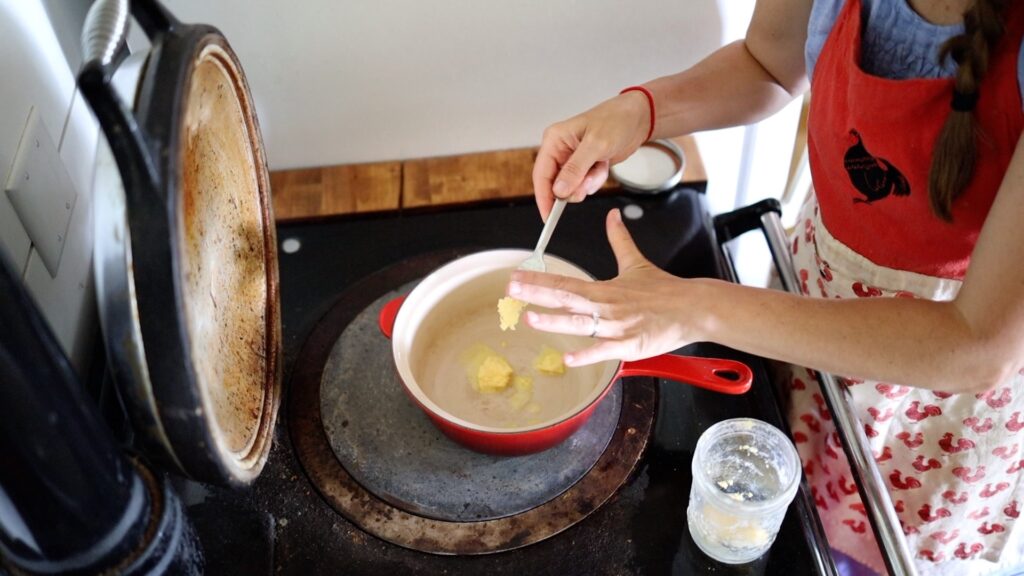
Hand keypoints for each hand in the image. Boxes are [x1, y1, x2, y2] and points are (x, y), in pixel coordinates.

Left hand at [507, 208, 700, 365]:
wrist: (693, 309)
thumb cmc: (665, 290)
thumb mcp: (637, 263)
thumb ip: (619, 240)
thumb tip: (612, 216)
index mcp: (603, 289)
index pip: (564, 282)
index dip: (538, 279)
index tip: (516, 277)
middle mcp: (606, 306)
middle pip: (566, 298)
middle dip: (536, 294)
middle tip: (512, 291)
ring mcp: (616, 327)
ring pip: (580, 324)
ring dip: (554, 322)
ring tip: (530, 319)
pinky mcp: (629, 346)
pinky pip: (604, 351)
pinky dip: (586, 356)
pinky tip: (567, 360)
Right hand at [532, 91, 651, 220]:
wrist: (637, 118)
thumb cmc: (616, 120)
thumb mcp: (595, 145)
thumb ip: (575, 169)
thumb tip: (558, 190)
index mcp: (555, 140)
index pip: (541, 175)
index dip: (543, 198)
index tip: (548, 217)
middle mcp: (560, 150)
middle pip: (556, 184)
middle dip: (575, 187)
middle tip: (589, 182)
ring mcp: (572, 159)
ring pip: (573, 187)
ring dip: (589, 182)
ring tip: (601, 166)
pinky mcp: (584, 165)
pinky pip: (585, 184)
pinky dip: (596, 179)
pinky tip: (604, 165)